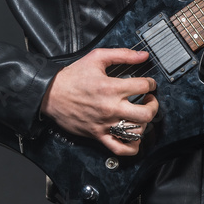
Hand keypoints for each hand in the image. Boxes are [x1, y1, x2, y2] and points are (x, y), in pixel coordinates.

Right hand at [40, 48, 157, 154]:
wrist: (50, 94)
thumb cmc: (72, 77)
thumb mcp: (96, 58)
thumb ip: (122, 54)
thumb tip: (142, 55)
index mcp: (111, 87)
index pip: (143, 86)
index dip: (151, 84)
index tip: (149, 84)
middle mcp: (110, 108)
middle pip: (146, 113)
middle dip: (153, 106)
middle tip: (150, 100)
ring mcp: (105, 124)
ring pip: (136, 132)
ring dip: (144, 124)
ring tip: (141, 116)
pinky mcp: (98, 135)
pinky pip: (120, 149)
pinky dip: (132, 147)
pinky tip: (133, 137)